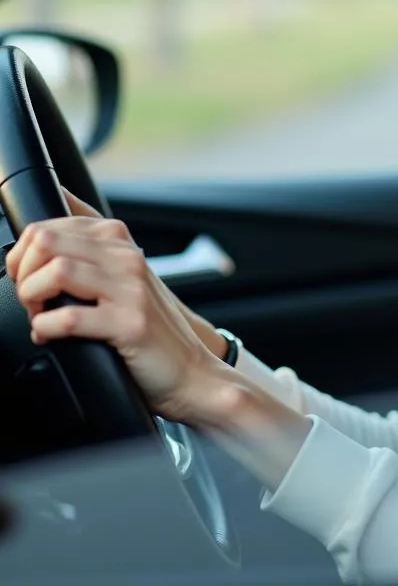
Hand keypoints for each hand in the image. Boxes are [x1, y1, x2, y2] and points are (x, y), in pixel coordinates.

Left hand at [5, 190, 227, 422]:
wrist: (188, 366)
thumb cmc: (145, 323)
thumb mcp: (118, 275)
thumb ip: (87, 249)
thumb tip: (50, 219)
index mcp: (118, 242)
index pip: (49, 225)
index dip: (23, 254)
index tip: (24, 277)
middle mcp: (126, 258)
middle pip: (48, 241)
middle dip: (22, 271)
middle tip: (28, 297)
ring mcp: (131, 290)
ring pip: (58, 271)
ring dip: (31, 297)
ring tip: (38, 315)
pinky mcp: (131, 324)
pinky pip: (69, 318)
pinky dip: (45, 329)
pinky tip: (49, 335)